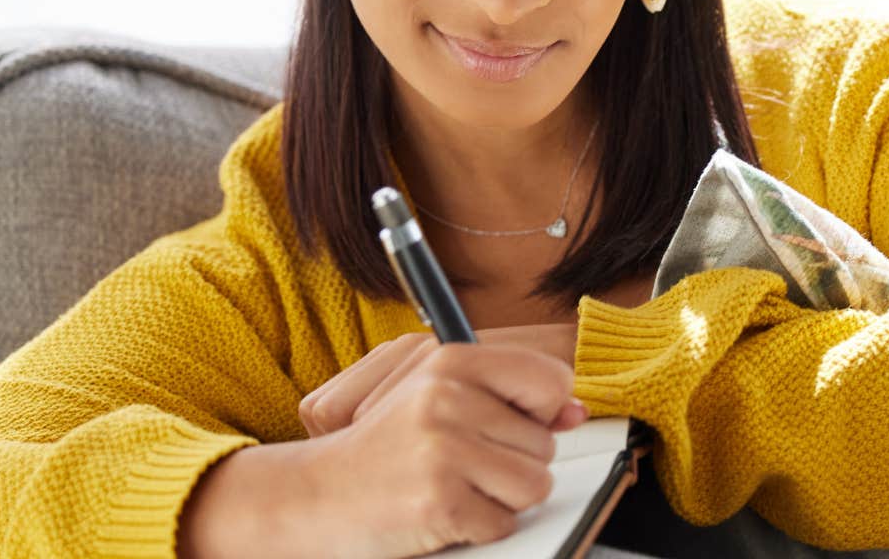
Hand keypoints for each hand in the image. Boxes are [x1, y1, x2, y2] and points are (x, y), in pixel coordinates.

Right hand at [301, 341, 582, 556]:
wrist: (314, 497)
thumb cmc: (383, 451)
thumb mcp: (438, 400)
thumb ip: (507, 399)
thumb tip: (574, 412)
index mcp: (448, 359)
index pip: (549, 379)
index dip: (544, 411)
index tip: (513, 423)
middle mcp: (445, 397)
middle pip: (545, 443)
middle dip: (512, 464)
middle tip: (459, 465)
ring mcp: (442, 449)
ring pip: (534, 485)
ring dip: (500, 499)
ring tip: (454, 488)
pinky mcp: (440, 500)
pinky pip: (503, 523)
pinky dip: (477, 528)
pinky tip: (440, 512)